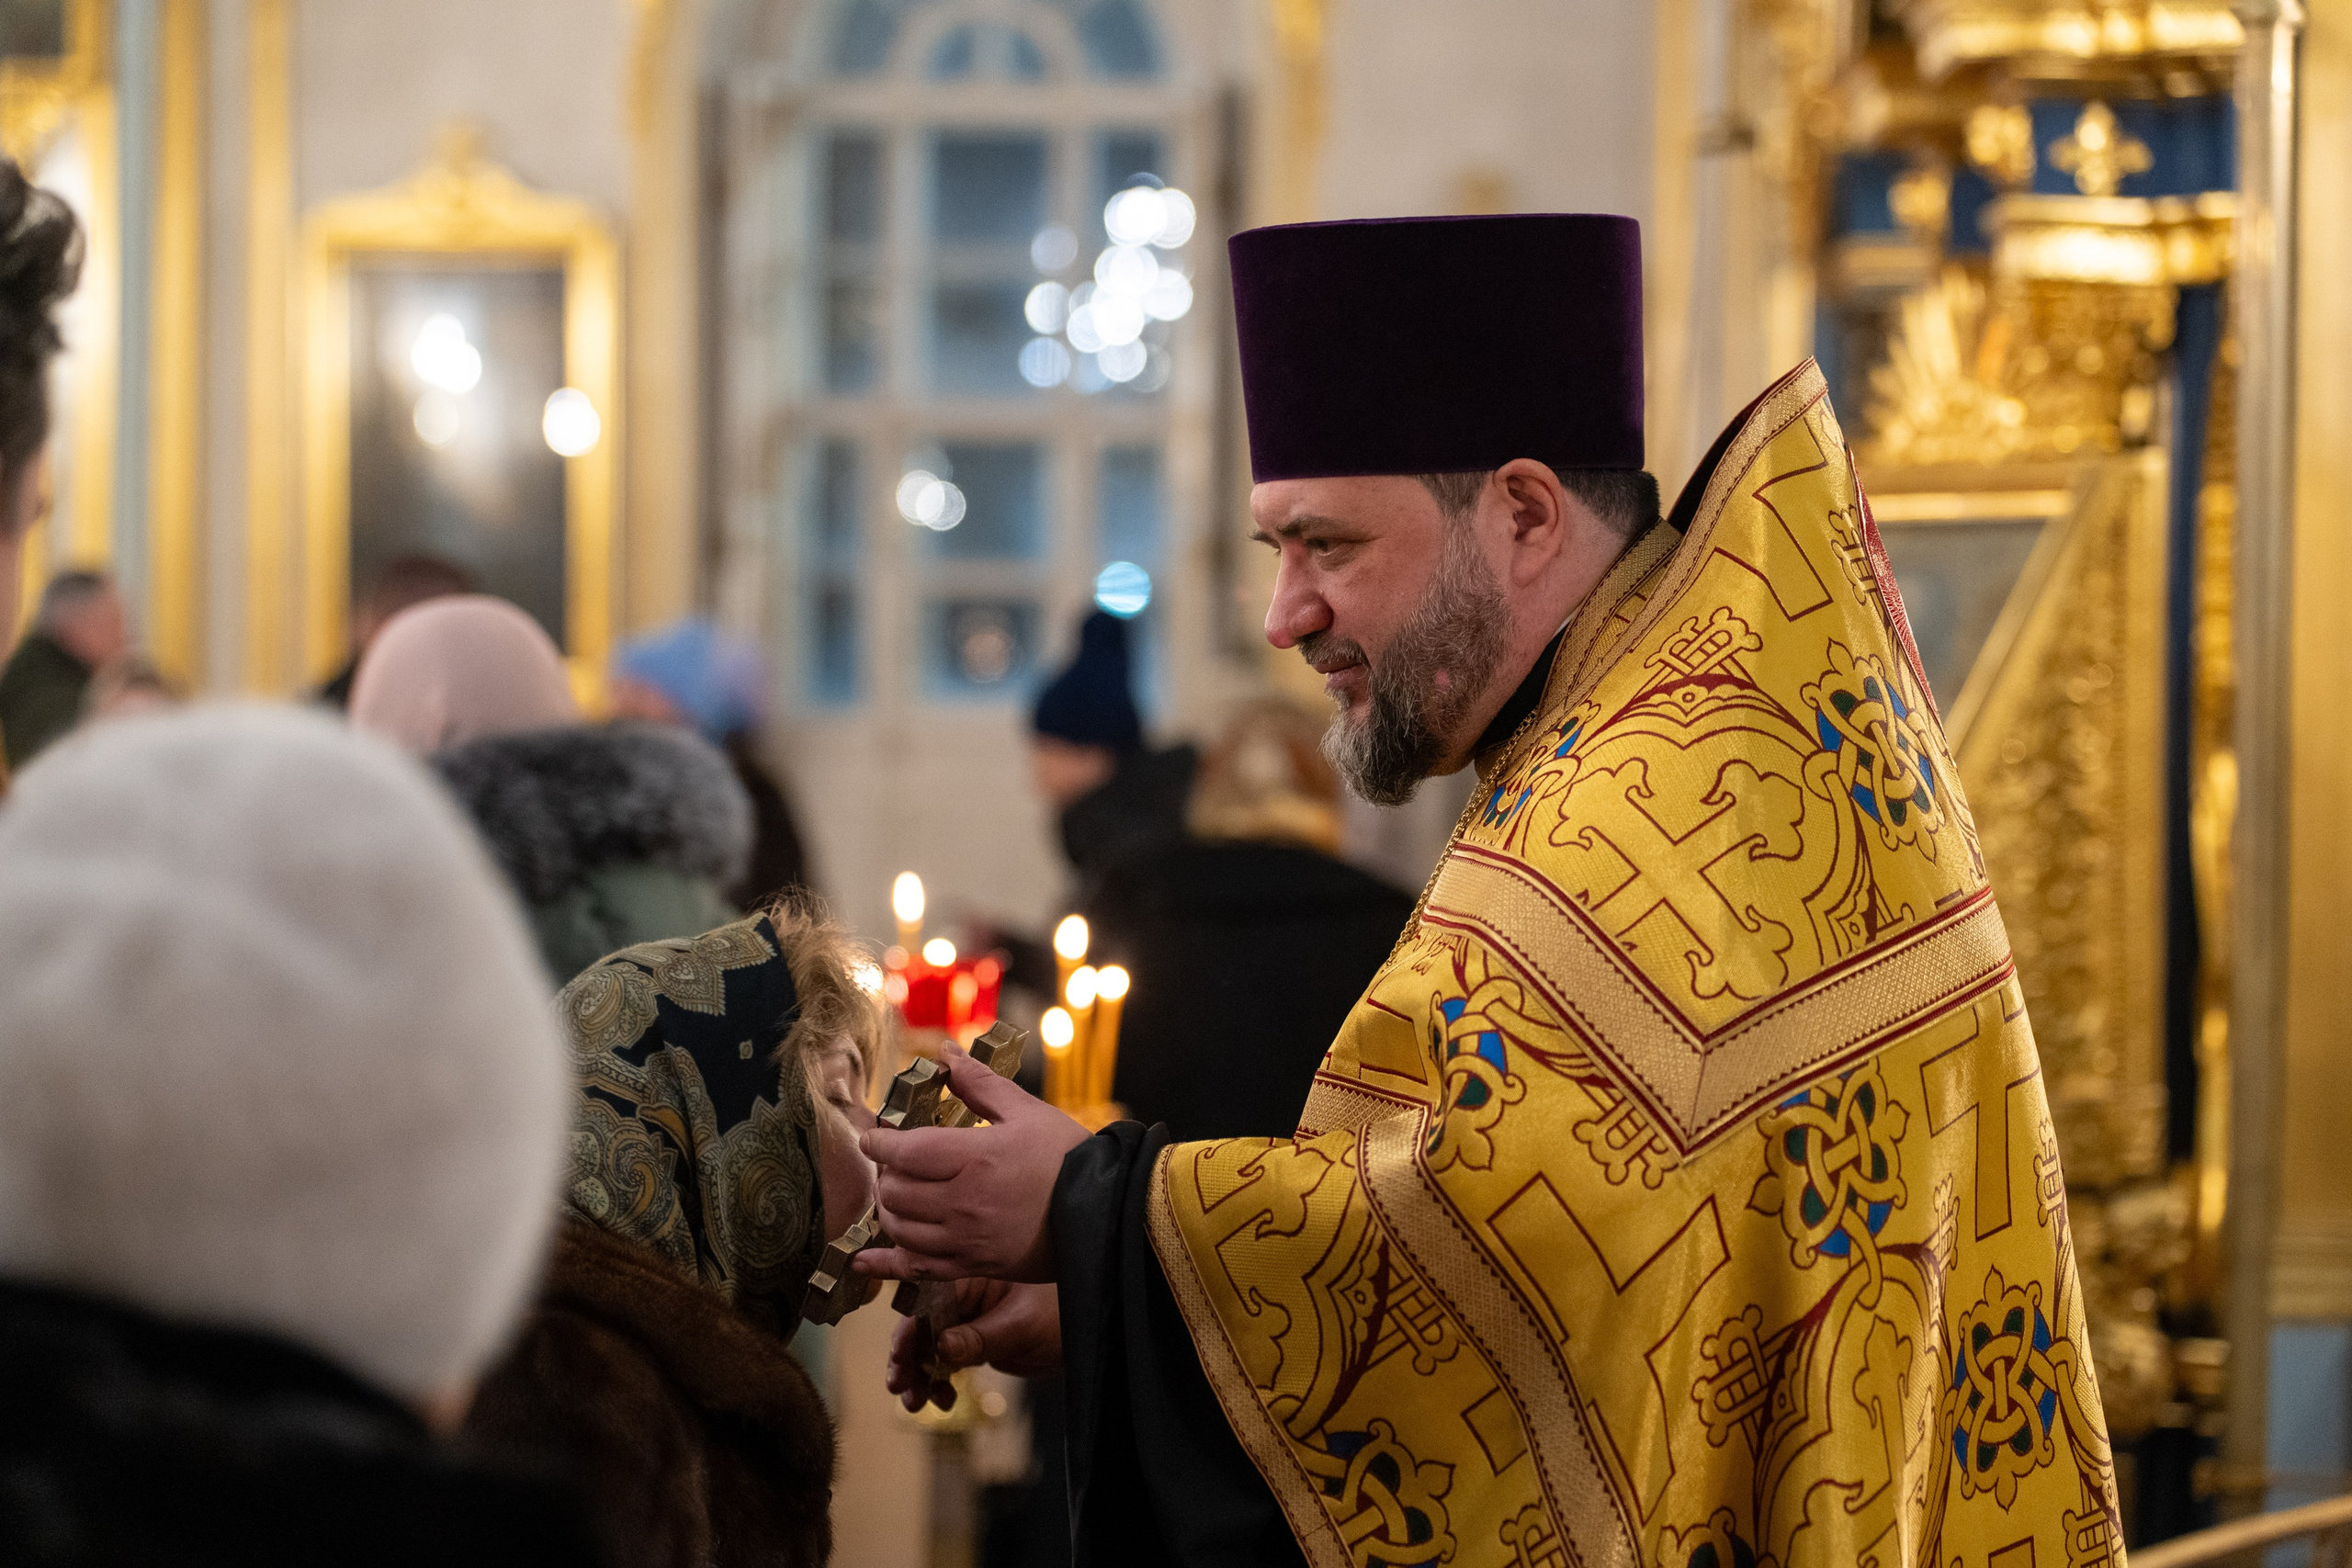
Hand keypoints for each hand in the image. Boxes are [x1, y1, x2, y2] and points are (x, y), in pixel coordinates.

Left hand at [856, 1040, 1090, 1282]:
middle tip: (895, 1161)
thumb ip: (980, 1085)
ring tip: (897, 1194)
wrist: (1106, 1212)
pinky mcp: (974, 1266)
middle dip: (886, 1173)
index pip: (905, 1151)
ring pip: (900, 1229)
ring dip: (888, 1209)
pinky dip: (886, 1265)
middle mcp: (963, 1204)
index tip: (873, 1135)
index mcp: (974, 1159)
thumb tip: (947, 1053)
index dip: (880, 1142)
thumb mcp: (1026, 1112)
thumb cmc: (1069, 1158)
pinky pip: (917, 1270)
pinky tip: (864, 1261)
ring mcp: (966, 1240)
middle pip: (895, 1191)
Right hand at [886, 1279, 1061, 1412]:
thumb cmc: (1064, 1312)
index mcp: (976, 1275)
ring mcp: (970, 1318)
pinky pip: (947, 1361)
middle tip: (899, 1383)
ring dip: (919, 1375)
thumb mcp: (1022, 1325)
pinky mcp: (976, 1341)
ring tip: (914, 1403)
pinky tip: (941, 1400)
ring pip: (931, 1347)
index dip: (910, 1325)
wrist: (1090, 1332)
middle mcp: (968, 1293)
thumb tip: (941, 1347)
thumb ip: (980, 1337)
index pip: (930, 1296)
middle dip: (908, 1356)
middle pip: (923, 1324)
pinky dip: (939, 1381)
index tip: (899, 1354)